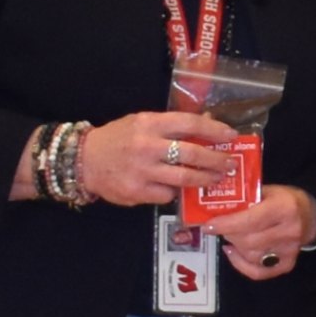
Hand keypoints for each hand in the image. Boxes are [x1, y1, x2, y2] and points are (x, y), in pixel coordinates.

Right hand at [74, 109, 235, 210]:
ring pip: (185, 178)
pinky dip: (176, 192)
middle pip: (192, 154)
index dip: (214, 130)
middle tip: (230, 164)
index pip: (190, 124)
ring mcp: (142, 171)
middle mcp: (147, 146)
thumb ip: (171, 125)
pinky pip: (167, 194)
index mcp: (149, 124)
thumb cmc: (118, 139)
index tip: (231, 136)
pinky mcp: (137, 192)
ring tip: (216, 179)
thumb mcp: (141, 123)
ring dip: (206, 179)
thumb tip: (207, 121)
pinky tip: (180, 189)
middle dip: (217, 160)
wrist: (84, 161)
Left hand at [204, 184, 315, 274]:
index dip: (226, 224)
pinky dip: (241, 265)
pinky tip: (233, 252)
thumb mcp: (268, 190)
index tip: (210, 224)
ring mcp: (289, 250)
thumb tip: (216, 207)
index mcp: (284, 208)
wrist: (312, 215)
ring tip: (230, 236)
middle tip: (220, 227)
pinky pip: (258, 272)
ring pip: (251, 256)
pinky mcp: (287, 264)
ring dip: (235, 246)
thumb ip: (246, 198)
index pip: (250, 220)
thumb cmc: (286, 200)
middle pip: (248, 240)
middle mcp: (288, 231)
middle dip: (228, 234)